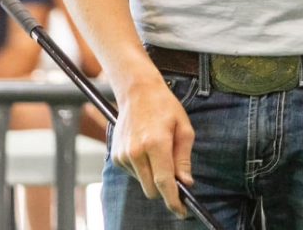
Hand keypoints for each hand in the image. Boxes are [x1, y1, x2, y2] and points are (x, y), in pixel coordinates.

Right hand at [111, 76, 195, 218]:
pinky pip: (133, 174)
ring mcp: (123, 155)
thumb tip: (186, 183)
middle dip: (164, 188)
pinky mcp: (116, 156)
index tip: (181, 211)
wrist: (137, 91)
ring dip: (153, 176)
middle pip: (152, 189)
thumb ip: (184, 159)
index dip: (174, 201)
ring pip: (143, 183)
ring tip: (158, 150)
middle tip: (175, 176)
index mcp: (156, 144)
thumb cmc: (164, 107)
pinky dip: (142, 169)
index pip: (164, 182)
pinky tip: (146, 149)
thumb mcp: (184, 128)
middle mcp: (136, 152)